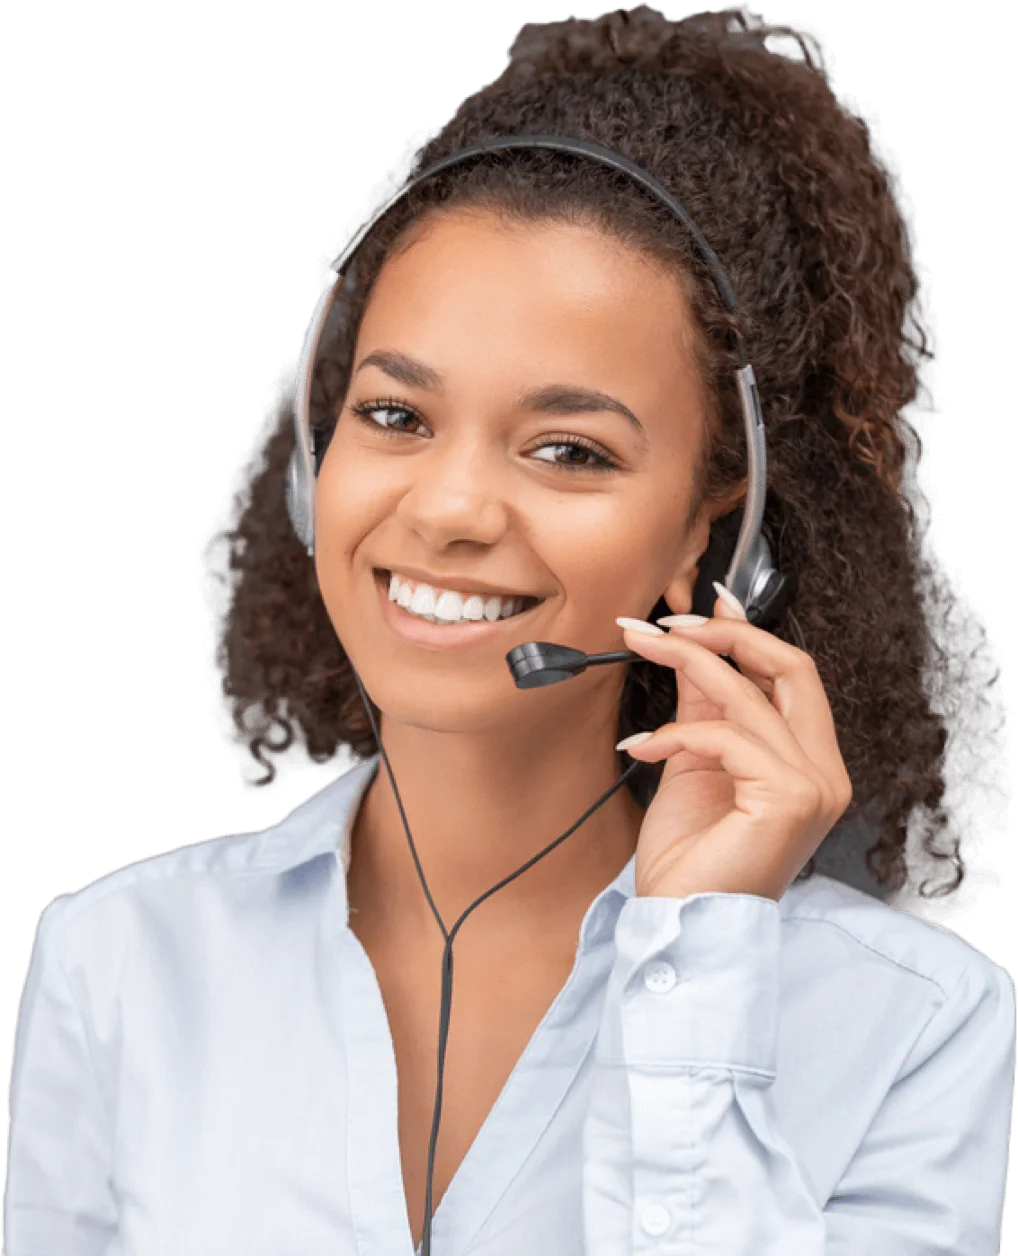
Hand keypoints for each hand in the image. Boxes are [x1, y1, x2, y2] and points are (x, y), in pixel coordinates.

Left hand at [616, 590, 852, 901]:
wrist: (680, 925)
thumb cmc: (689, 859)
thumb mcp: (692, 763)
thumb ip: (701, 704)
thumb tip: (694, 645)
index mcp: (810, 764)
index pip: (792, 677)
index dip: (745, 634)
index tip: (695, 610)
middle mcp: (825, 773)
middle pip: (792, 667)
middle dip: (725, 635)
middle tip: (665, 626)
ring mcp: (815, 787)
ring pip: (750, 695)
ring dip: (685, 663)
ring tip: (637, 653)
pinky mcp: (790, 800)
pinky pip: (728, 736)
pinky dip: (676, 732)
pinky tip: (642, 747)